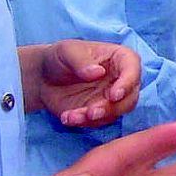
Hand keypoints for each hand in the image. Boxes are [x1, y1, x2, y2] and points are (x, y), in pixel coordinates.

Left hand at [25, 40, 139, 126]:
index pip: (132, 69)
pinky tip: (67, 117)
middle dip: (112, 108)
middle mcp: (120, 80)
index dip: (127, 83)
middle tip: (92, 112)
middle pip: (130, 97)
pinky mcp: (100, 114)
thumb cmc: (60, 58)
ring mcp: (111, 99)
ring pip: (115, 113)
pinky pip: (98, 122)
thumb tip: (98, 72)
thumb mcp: (67, 52)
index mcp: (119, 58)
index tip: (114, 95)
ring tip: (73, 116)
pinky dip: (83, 123)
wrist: (43, 78)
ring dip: (96, 118)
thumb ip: (81, 61)